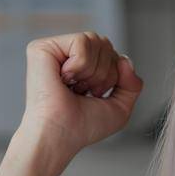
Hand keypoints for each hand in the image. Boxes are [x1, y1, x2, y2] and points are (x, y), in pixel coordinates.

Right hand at [18, 32, 142, 161]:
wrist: (60, 135)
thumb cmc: (82, 127)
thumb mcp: (120, 108)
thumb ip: (132, 84)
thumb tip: (125, 59)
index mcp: (80, 68)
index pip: (111, 53)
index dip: (112, 76)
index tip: (93, 95)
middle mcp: (65, 57)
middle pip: (104, 43)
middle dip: (104, 73)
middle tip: (84, 92)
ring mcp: (52, 51)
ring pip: (94, 40)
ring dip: (93, 71)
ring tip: (74, 87)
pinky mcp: (42, 48)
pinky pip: (81, 41)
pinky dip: (81, 65)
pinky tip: (64, 79)